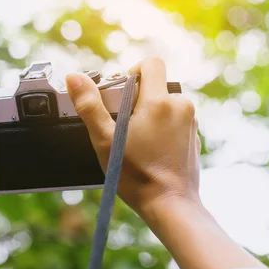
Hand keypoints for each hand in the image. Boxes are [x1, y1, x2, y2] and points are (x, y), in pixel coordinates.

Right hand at [65, 57, 201, 223]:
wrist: (170, 205)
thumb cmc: (136, 175)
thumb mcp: (105, 140)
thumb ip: (89, 106)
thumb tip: (74, 77)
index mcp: (160, 101)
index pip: (151, 63)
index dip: (132, 71)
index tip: (119, 95)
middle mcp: (181, 106)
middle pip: (155, 85)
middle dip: (136, 98)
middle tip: (121, 124)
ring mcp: (190, 122)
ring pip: (164, 103)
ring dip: (149, 114)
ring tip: (135, 141)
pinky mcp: (194, 137)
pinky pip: (174, 120)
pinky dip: (161, 128)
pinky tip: (150, 150)